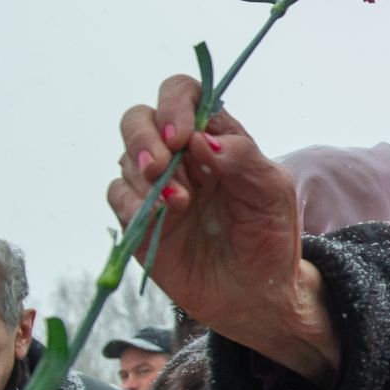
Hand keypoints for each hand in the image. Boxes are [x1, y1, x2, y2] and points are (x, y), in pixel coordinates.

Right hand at [107, 75, 339, 386]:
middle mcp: (181, 156)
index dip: (176, 103)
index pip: (184, 95)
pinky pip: (117, 195)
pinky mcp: (139, 218)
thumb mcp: (272, 193)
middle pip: (140, 118)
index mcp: (215, 139)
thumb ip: (242, 158)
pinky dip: (131, 202)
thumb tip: (199, 138)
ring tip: (180, 205)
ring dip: (146, 175)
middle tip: (162, 164)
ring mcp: (157, 186)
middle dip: (145, 135)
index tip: (182, 134)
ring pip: (126, 156)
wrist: (256, 294)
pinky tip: (157, 217)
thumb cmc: (269, 237)